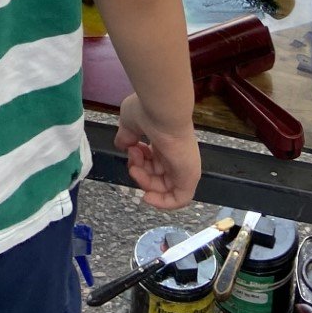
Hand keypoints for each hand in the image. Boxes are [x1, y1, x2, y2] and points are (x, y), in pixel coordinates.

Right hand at [115, 95, 199, 209]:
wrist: (162, 110)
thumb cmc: (147, 112)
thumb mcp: (130, 123)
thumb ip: (126, 136)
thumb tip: (122, 145)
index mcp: (165, 142)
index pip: (153, 161)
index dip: (138, 161)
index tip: (129, 150)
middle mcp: (175, 155)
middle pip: (156, 175)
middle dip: (139, 171)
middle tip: (132, 159)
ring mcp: (183, 165)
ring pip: (163, 186)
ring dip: (144, 182)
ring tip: (135, 167)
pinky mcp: (189, 176)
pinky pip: (179, 198)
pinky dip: (164, 202)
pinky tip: (148, 197)